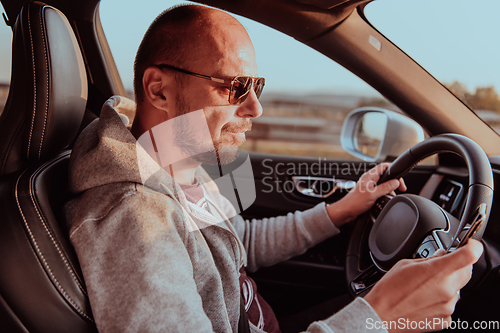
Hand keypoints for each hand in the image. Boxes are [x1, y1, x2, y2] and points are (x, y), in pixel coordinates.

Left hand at [326, 163, 405, 226]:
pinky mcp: (369, 193)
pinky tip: (386, 199)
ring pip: (383, 184)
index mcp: (369, 176)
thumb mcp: (373, 194)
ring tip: (392, 195)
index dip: (394, 169)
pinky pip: (380, 191)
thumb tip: (396, 182)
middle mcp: (369, 179)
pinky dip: (385, 194)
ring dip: (389, 189)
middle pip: (386, 175)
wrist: (346, 211)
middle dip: (394, 181)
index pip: (384, 166)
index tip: (400, 178)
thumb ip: (385, 187)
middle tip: (400, 188)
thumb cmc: (354, 202)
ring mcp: (369, 186)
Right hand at [364, 240, 483, 331]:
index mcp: (437, 272)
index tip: (470, 245)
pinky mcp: (445, 319)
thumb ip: (428, 259)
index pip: (468, 256)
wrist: (381, 315)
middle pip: (467, 272)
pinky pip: (450, 305)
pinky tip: (424, 298)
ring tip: (424, 286)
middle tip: (442, 265)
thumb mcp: (405, 265)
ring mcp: (447, 306)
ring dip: (447, 284)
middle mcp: (446, 290)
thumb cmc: (389, 291)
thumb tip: (441, 256)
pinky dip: (441, 300)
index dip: (472, 247)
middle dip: (458, 266)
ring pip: (457, 289)